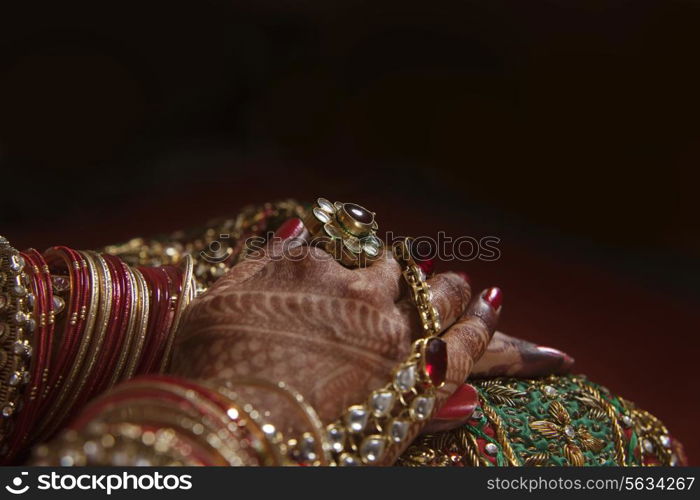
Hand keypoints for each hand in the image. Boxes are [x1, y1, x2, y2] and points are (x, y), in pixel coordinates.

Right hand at [169, 218, 499, 459]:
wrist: (236, 434)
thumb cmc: (210, 370)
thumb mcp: (218, 301)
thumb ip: (264, 262)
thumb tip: (295, 230)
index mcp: (311, 269)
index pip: (345, 257)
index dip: (358, 264)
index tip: (367, 269)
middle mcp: (359, 295)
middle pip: (400, 274)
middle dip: (417, 272)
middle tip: (435, 271)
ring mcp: (394, 337)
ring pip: (440, 301)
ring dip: (457, 290)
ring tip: (472, 287)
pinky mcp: (418, 381)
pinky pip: (464, 345)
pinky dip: (482, 323)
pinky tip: (493, 306)